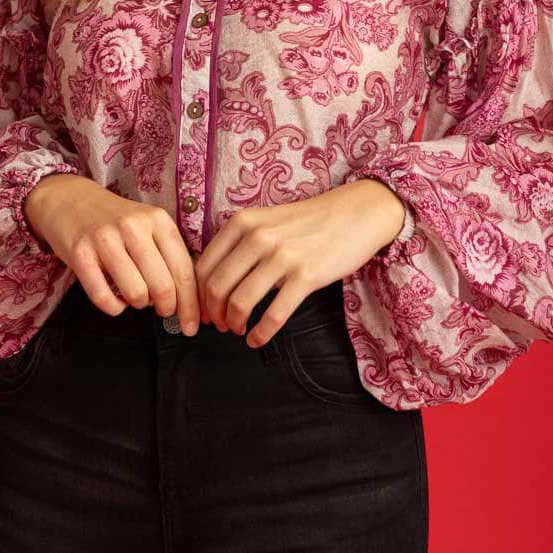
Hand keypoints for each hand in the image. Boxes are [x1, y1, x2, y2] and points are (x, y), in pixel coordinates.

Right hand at [24, 174, 199, 329]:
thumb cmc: (116, 220)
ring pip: (136, 293)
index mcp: (158, 219)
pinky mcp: (80, 254)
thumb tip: (189, 299)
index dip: (191, 304)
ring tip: (135, 296)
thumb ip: (168, 255)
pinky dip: (114, 308)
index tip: (192, 325)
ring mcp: (105, 239)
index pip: (184, 270)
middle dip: (167, 308)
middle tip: (163, 311)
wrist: (70, 200)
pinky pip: (103, 298)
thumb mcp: (148, 226)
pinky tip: (116, 299)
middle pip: (163, 286)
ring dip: (139, 304)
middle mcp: (134, 227)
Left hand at [194, 179, 404, 347]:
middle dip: (213, 313)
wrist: (354, 214)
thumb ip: (240, 243)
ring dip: (234, 324)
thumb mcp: (266, 220)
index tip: (202, 310)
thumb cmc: (308, 221)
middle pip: (217, 286)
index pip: (204, 265)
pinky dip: (260, 333)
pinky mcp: (306, 276)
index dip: (197, 294)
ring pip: (240, 302)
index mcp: (243, 222)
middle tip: (218, 325)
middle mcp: (258, 237)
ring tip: (238, 330)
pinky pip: (273, 314)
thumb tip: (213, 280)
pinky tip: (257, 339)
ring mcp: (282, 256)